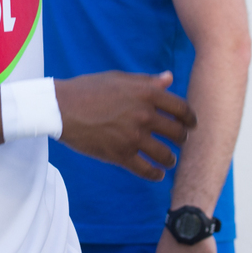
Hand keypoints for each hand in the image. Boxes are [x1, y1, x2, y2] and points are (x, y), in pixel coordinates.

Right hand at [55, 71, 194, 180]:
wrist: (61, 108)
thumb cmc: (89, 89)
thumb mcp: (119, 79)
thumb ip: (147, 81)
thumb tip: (169, 78)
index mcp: (146, 93)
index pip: (182, 109)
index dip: (190, 119)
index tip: (191, 125)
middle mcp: (144, 115)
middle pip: (177, 133)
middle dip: (182, 139)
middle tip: (179, 142)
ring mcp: (133, 137)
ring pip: (165, 155)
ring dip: (170, 160)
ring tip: (169, 161)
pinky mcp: (120, 155)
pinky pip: (147, 170)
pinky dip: (155, 174)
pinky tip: (156, 174)